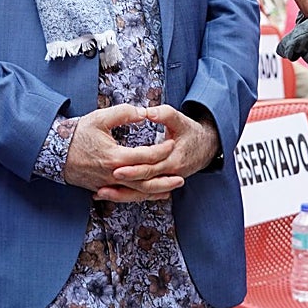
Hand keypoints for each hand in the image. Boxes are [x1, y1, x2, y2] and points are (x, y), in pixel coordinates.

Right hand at [63, 105, 177, 201]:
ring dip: (155, 191)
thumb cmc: (76, 134)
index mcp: (115, 157)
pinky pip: (125, 196)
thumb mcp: (99, 118)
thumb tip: (143, 113)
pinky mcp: (102, 188)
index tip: (171, 143)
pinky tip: (150, 194)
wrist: (53, 152)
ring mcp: (107, 184)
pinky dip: (140, 196)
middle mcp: (113, 174)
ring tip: (171, 189)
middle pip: (145, 181)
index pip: (145, 156)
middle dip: (165, 179)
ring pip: (136, 192)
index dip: (161, 150)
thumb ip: (123, 113)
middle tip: (181, 176)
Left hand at [100, 104, 219, 202]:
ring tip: (100, 193)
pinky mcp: (161, 183)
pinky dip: (127, 195)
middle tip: (102, 186)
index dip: (132, 168)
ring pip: (142, 193)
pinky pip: (144, 193)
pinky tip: (110, 194)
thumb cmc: (191, 131)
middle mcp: (169, 174)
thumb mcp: (180, 119)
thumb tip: (148, 112)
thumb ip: (164, 114)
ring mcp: (165, 181)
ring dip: (121, 195)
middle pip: (144, 184)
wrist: (207, 147)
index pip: (150, 168)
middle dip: (122, 185)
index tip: (115, 167)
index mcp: (174, 160)